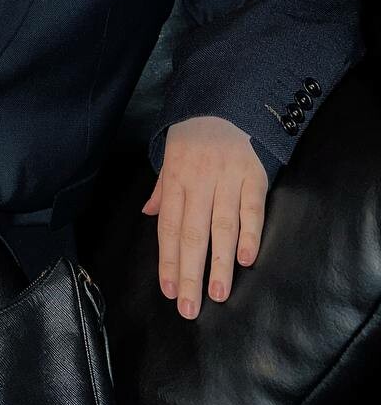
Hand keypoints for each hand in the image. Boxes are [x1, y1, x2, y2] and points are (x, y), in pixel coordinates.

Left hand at [140, 115, 268, 319]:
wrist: (227, 97)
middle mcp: (199, 181)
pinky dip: (249, 233)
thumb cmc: (194, 130)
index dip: (168, 260)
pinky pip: (251, 208)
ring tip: (217, 294)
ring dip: (220, 263)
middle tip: (188, 308)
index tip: (168, 290)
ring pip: (221, 226)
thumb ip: (163, 187)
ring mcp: (227, 178)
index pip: (169, 226)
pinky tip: (246, 258)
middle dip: (189, 273)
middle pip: (192, 233)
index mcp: (175, 177)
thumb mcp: (169, 152)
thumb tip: (149, 215)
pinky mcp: (254, 174)